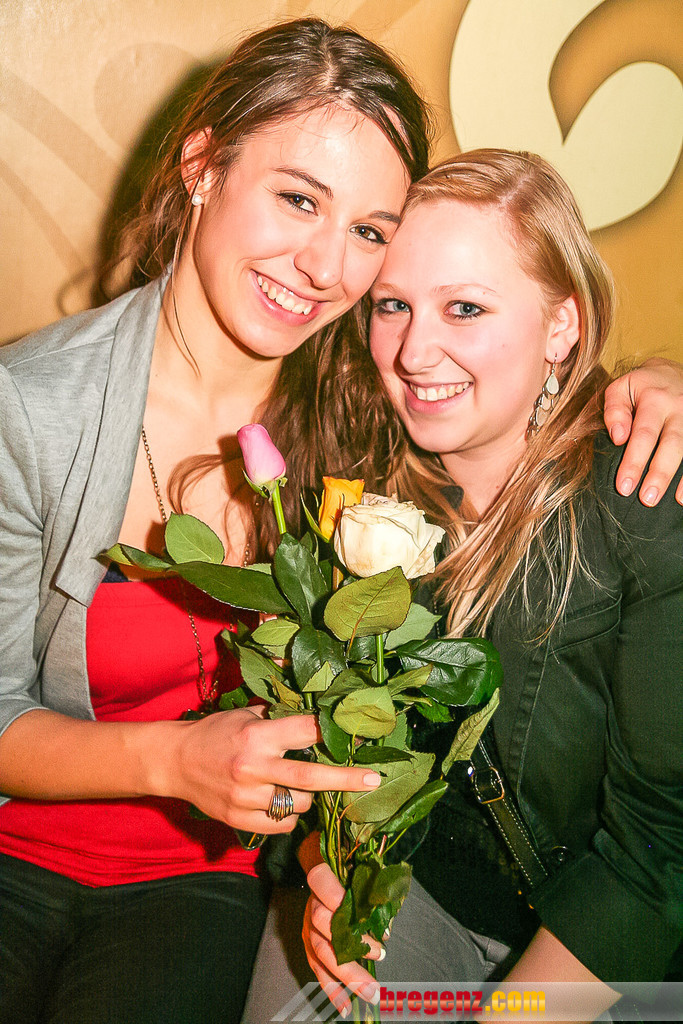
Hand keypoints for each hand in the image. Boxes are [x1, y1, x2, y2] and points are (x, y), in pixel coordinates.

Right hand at [168, 710, 380, 832]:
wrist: (175, 761)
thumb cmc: (216, 732)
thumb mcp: (246, 714)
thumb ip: (279, 714)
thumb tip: (317, 701)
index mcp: (257, 735)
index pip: (306, 731)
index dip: (333, 732)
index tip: (358, 736)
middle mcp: (253, 766)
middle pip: (311, 776)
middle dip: (346, 779)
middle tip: (373, 780)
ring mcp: (246, 797)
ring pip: (299, 804)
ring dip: (307, 795)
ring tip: (298, 784)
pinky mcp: (239, 819)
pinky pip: (281, 824)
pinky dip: (288, 816)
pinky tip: (281, 802)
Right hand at [301, 844, 382, 1016]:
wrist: (322, 864)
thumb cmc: (349, 866)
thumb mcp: (363, 867)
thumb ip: (374, 889)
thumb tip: (387, 926)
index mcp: (321, 876)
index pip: (320, 880)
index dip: (337, 896)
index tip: (366, 916)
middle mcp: (311, 902)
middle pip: (323, 924)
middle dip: (353, 945)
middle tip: (381, 957)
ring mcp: (307, 925)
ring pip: (321, 952)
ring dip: (346, 973)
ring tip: (370, 990)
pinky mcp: (308, 944)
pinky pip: (316, 969)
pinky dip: (331, 989)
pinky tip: (345, 1006)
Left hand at [604, 358, 682, 505]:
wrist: (672, 372)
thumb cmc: (640, 387)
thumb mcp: (621, 388)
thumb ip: (614, 410)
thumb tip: (618, 438)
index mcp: (654, 399)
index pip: (643, 434)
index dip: (634, 461)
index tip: (624, 486)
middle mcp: (679, 407)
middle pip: (672, 444)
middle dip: (660, 473)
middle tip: (647, 499)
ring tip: (677, 500)